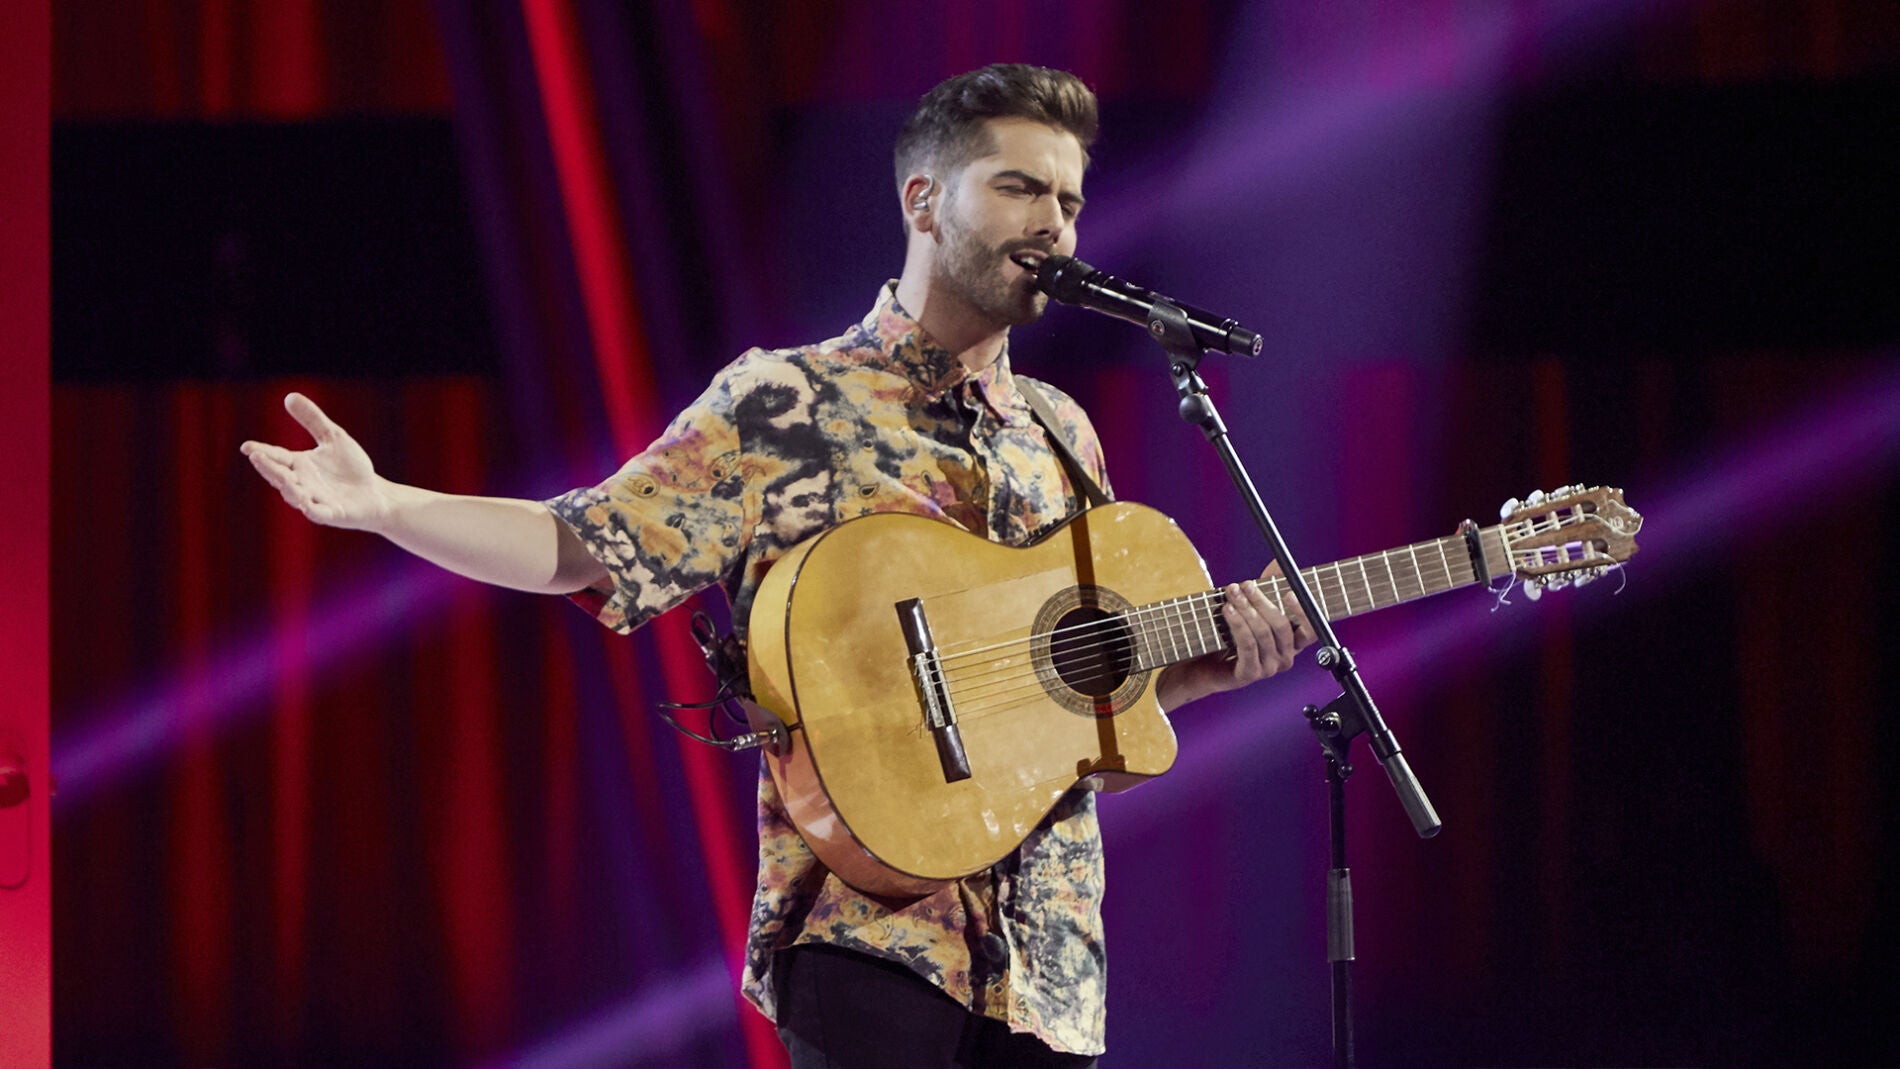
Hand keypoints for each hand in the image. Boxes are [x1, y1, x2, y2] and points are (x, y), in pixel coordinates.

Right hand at [240, 392, 389, 530]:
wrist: (375, 493)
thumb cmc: (351, 467)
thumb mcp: (333, 437)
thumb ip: (313, 419)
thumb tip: (290, 396)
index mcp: (299, 465)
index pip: (277, 457)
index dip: (262, 452)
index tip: (247, 446)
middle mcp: (303, 483)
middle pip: (280, 476)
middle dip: (268, 468)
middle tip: (256, 457)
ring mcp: (316, 499)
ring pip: (295, 495)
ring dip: (288, 488)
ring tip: (282, 477)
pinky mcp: (333, 513)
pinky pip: (319, 513)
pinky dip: (312, 509)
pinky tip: (306, 504)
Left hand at [1156, 561, 1315, 708]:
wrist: (1206, 665)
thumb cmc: (1233, 634)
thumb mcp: (1252, 609)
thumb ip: (1268, 588)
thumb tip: (1278, 563)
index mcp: (1292, 643)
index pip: (1311, 628)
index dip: (1303, 611)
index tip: (1289, 592)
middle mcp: (1285, 657)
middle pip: (1281, 626)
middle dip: (1261, 602)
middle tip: (1245, 585)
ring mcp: (1269, 668)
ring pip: (1262, 634)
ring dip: (1245, 610)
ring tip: (1231, 594)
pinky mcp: (1250, 674)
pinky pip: (1247, 646)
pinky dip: (1238, 625)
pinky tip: (1227, 610)